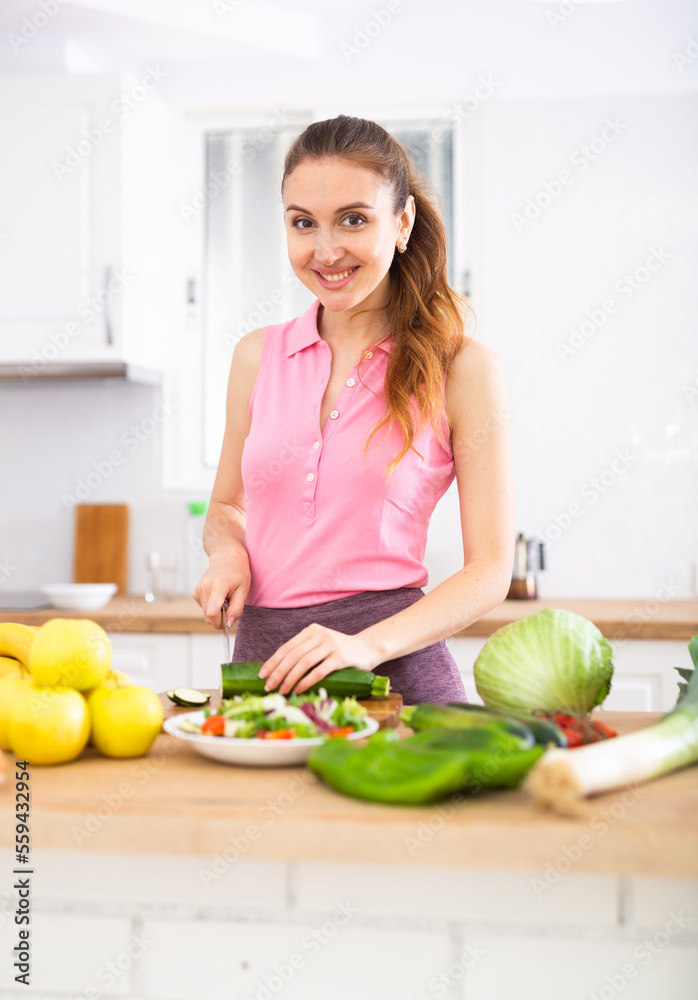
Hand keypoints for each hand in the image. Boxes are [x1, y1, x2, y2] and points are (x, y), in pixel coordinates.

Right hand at [193, 552, 249, 628]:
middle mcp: (205, 587)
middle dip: (220, 619)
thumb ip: (236, 609)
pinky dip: (212, 607)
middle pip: (209, 616)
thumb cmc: (238, 574)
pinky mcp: (195, 592)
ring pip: (206, 614)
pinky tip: (218, 596)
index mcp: (218, 585)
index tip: (228, 621)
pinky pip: (204, 608)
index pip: (212, 612)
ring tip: (225, 598)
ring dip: (217, 612)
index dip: (220, 622)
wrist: (227, 558)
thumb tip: (228, 624)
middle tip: (230, 607)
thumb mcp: (244, 591)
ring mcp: (198, 589)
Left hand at [259, 624, 379, 694]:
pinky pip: (319, 671)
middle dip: (278, 672)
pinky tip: (298, 690)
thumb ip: (305, 651)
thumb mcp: (320, 645)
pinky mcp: (340, 657)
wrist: (367, 648)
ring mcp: (330, 645)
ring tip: (282, 690)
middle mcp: (319, 635)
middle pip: (293, 655)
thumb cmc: (340, 651)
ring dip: (290, 679)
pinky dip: (306, 681)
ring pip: (304, 663)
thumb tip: (279, 670)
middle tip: (268, 686)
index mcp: (311, 631)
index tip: (262, 675)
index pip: (287, 647)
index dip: (273, 661)